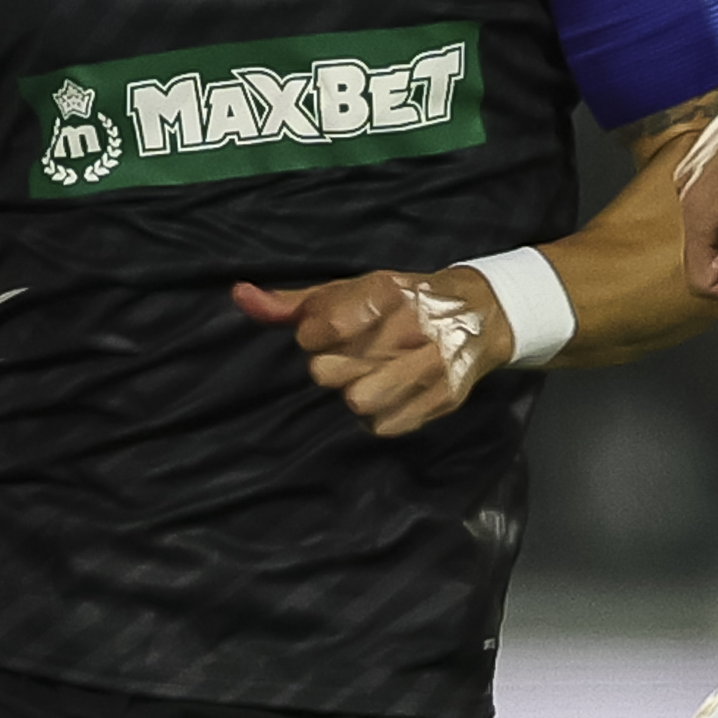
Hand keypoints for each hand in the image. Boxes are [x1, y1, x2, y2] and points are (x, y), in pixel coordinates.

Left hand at [236, 266, 510, 437]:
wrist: (478, 314)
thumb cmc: (397, 302)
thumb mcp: (346, 292)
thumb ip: (291, 302)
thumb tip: (239, 296)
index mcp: (384, 292)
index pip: (319, 332)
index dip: (313, 337)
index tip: (327, 333)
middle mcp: (411, 327)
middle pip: (330, 373)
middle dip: (334, 366)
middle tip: (355, 355)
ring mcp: (431, 365)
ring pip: (358, 402)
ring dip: (356, 392)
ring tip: (372, 375)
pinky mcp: (445, 398)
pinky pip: (385, 426)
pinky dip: (382, 414)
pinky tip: (394, 393)